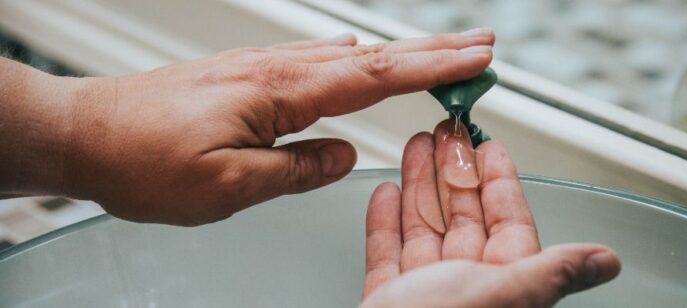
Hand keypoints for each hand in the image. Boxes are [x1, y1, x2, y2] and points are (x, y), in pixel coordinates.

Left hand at [0, 30, 495, 224]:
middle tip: (479, 45)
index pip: (375, 77)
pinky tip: (357, 58)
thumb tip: (344, 156)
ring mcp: (260, 68)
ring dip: (397, 53)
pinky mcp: (244, 75)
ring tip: (435, 54)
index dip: (431, 70)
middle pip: (371, 56)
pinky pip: (313, 61)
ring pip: (346, 55)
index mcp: (279, 94)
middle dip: (432, 51)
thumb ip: (295, 170)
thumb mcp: (228, 187)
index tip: (475, 62)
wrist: (84, 132)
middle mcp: (275, 71)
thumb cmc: (143, 160)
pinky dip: (352, 58)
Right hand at [361, 121, 620, 306]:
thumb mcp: (505, 297)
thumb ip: (552, 271)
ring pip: (424, 228)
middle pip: (464, 216)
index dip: (500, 180)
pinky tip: (386, 192)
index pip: (508, 220)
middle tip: (446, 132)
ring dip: (419, 185)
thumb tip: (607, 260)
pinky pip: (386, 254)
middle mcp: (468, 288)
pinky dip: (384, 222)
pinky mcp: (388, 301)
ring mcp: (425, 294)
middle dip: (454, 170)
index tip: (489, 144)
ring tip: (416, 146)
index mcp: (503, 284)